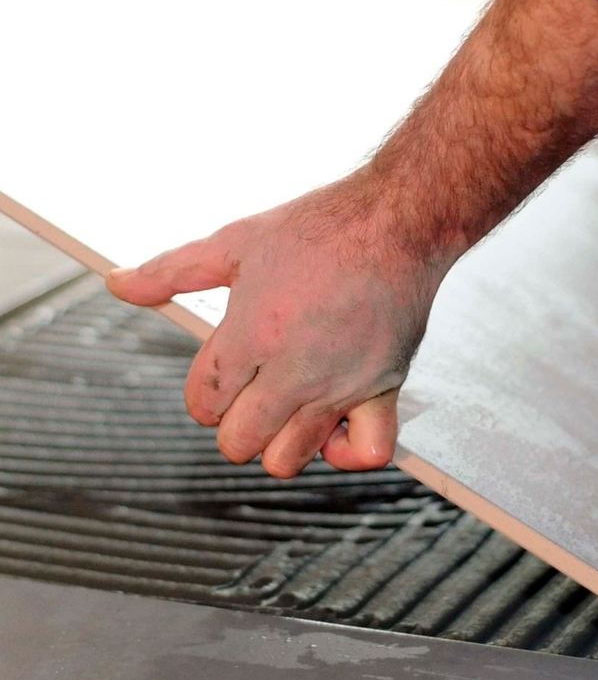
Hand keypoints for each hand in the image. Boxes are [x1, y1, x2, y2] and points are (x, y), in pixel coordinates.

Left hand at [106, 180, 443, 478]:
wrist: (397, 221)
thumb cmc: (322, 228)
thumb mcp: (236, 241)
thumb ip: (172, 270)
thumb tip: (119, 285)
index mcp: (252, 334)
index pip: (204, 403)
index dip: (205, 392)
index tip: (224, 372)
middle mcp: (294, 370)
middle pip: (238, 443)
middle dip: (235, 422)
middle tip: (251, 392)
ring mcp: (340, 385)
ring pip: (288, 458)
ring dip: (280, 441)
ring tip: (290, 408)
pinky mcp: (382, 387)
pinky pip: (366, 453)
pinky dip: (346, 453)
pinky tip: (337, 427)